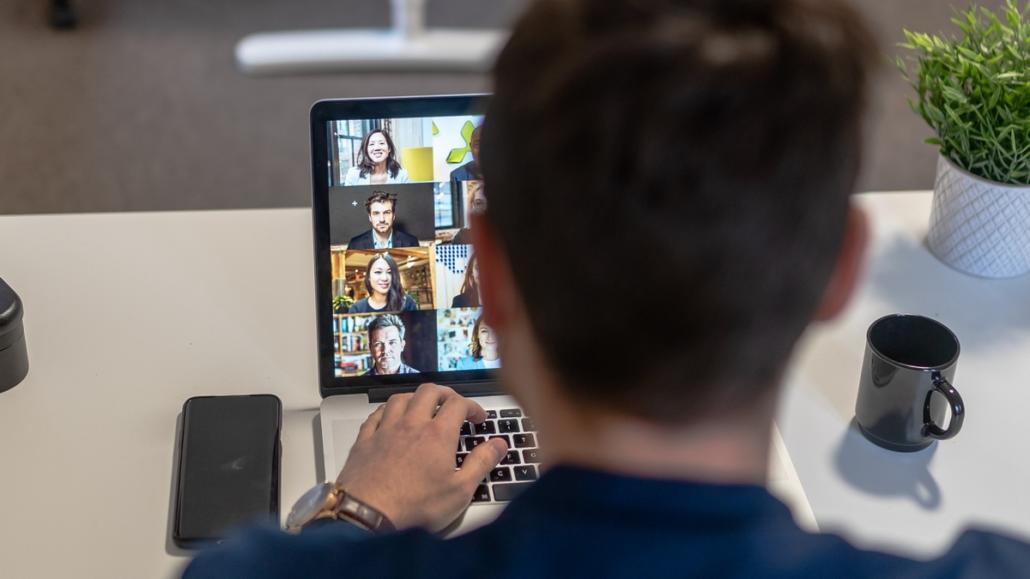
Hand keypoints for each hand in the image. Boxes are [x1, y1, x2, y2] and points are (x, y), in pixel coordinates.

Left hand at [335, 383, 507, 530]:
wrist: (367, 516)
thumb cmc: (414, 507)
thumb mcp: (460, 491)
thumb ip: (482, 463)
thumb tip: (499, 445)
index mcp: (438, 435)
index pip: (459, 404)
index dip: (472, 406)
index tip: (478, 417)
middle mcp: (411, 425)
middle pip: (429, 392)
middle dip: (446, 394)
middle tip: (454, 405)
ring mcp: (385, 431)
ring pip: (401, 398)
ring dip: (415, 398)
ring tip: (423, 407)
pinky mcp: (365, 441)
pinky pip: (376, 415)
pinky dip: (387, 411)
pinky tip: (390, 418)